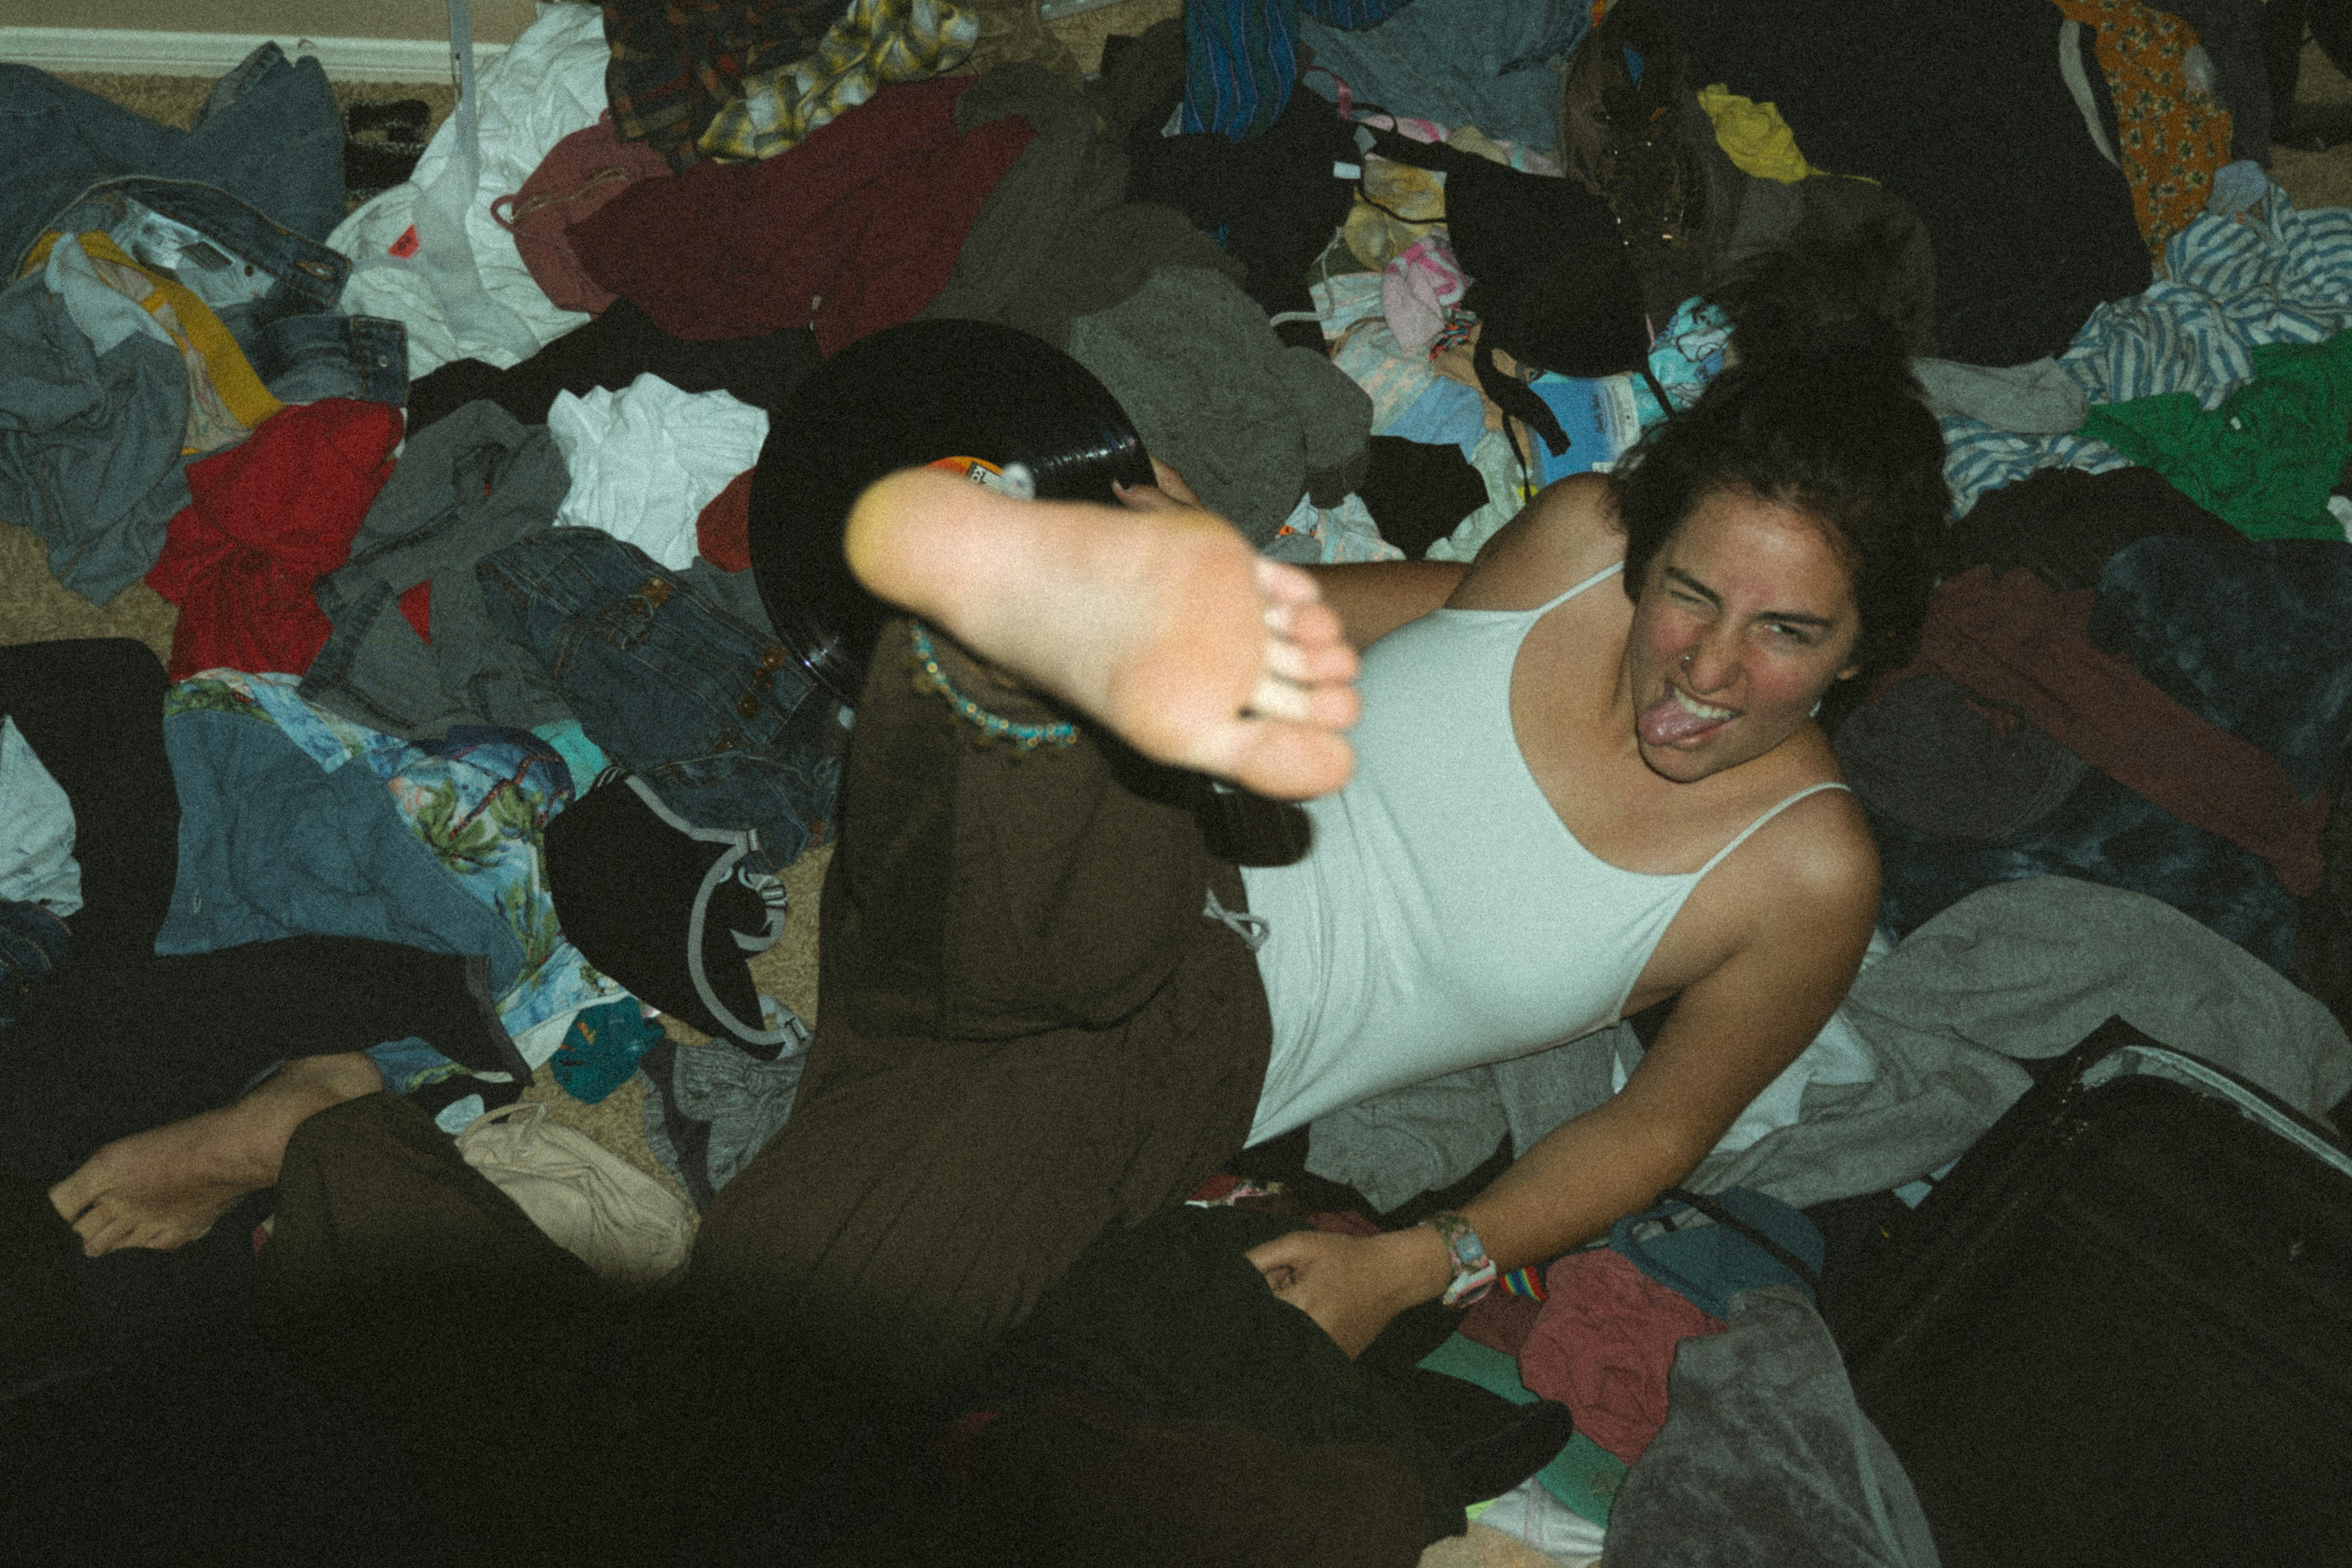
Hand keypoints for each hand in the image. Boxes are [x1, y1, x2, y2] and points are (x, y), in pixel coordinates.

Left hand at [1244, 1226, 1452, 1357]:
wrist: (1392, 1274)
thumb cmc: (1345, 1256)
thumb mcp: (1300, 1244)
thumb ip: (1260, 1258)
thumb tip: (1232, 1276)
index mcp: (1299, 1308)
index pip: (1254, 1311)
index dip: (1257, 1292)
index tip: (1273, 1281)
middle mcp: (1310, 1338)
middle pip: (1269, 1328)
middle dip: (1271, 1308)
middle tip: (1292, 1285)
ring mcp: (1325, 1354)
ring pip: (1286, 1341)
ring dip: (1287, 1323)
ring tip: (1310, 1298)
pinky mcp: (1337, 1360)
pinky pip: (1306, 1351)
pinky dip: (1304, 1334)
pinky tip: (1321, 1312)